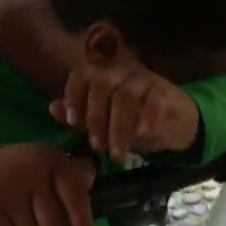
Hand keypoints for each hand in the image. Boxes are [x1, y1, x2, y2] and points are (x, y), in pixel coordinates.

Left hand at [49, 64, 199, 160]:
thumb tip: (53, 107)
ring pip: (126, 93)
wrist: (173, 123)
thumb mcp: (101, 122)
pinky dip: (145, 118)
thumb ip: (78, 116)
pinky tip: (141, 135)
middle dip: (95, 117)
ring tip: (117, 152)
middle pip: (102, 83)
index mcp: (102, 77)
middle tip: (97, 145)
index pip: (81, 74)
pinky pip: (154, 99)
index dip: (74, 96)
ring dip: (118, 125)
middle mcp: (121, 73)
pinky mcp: (165, 91)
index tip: (74, 123)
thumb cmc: (130, 121)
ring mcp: (144, 80)